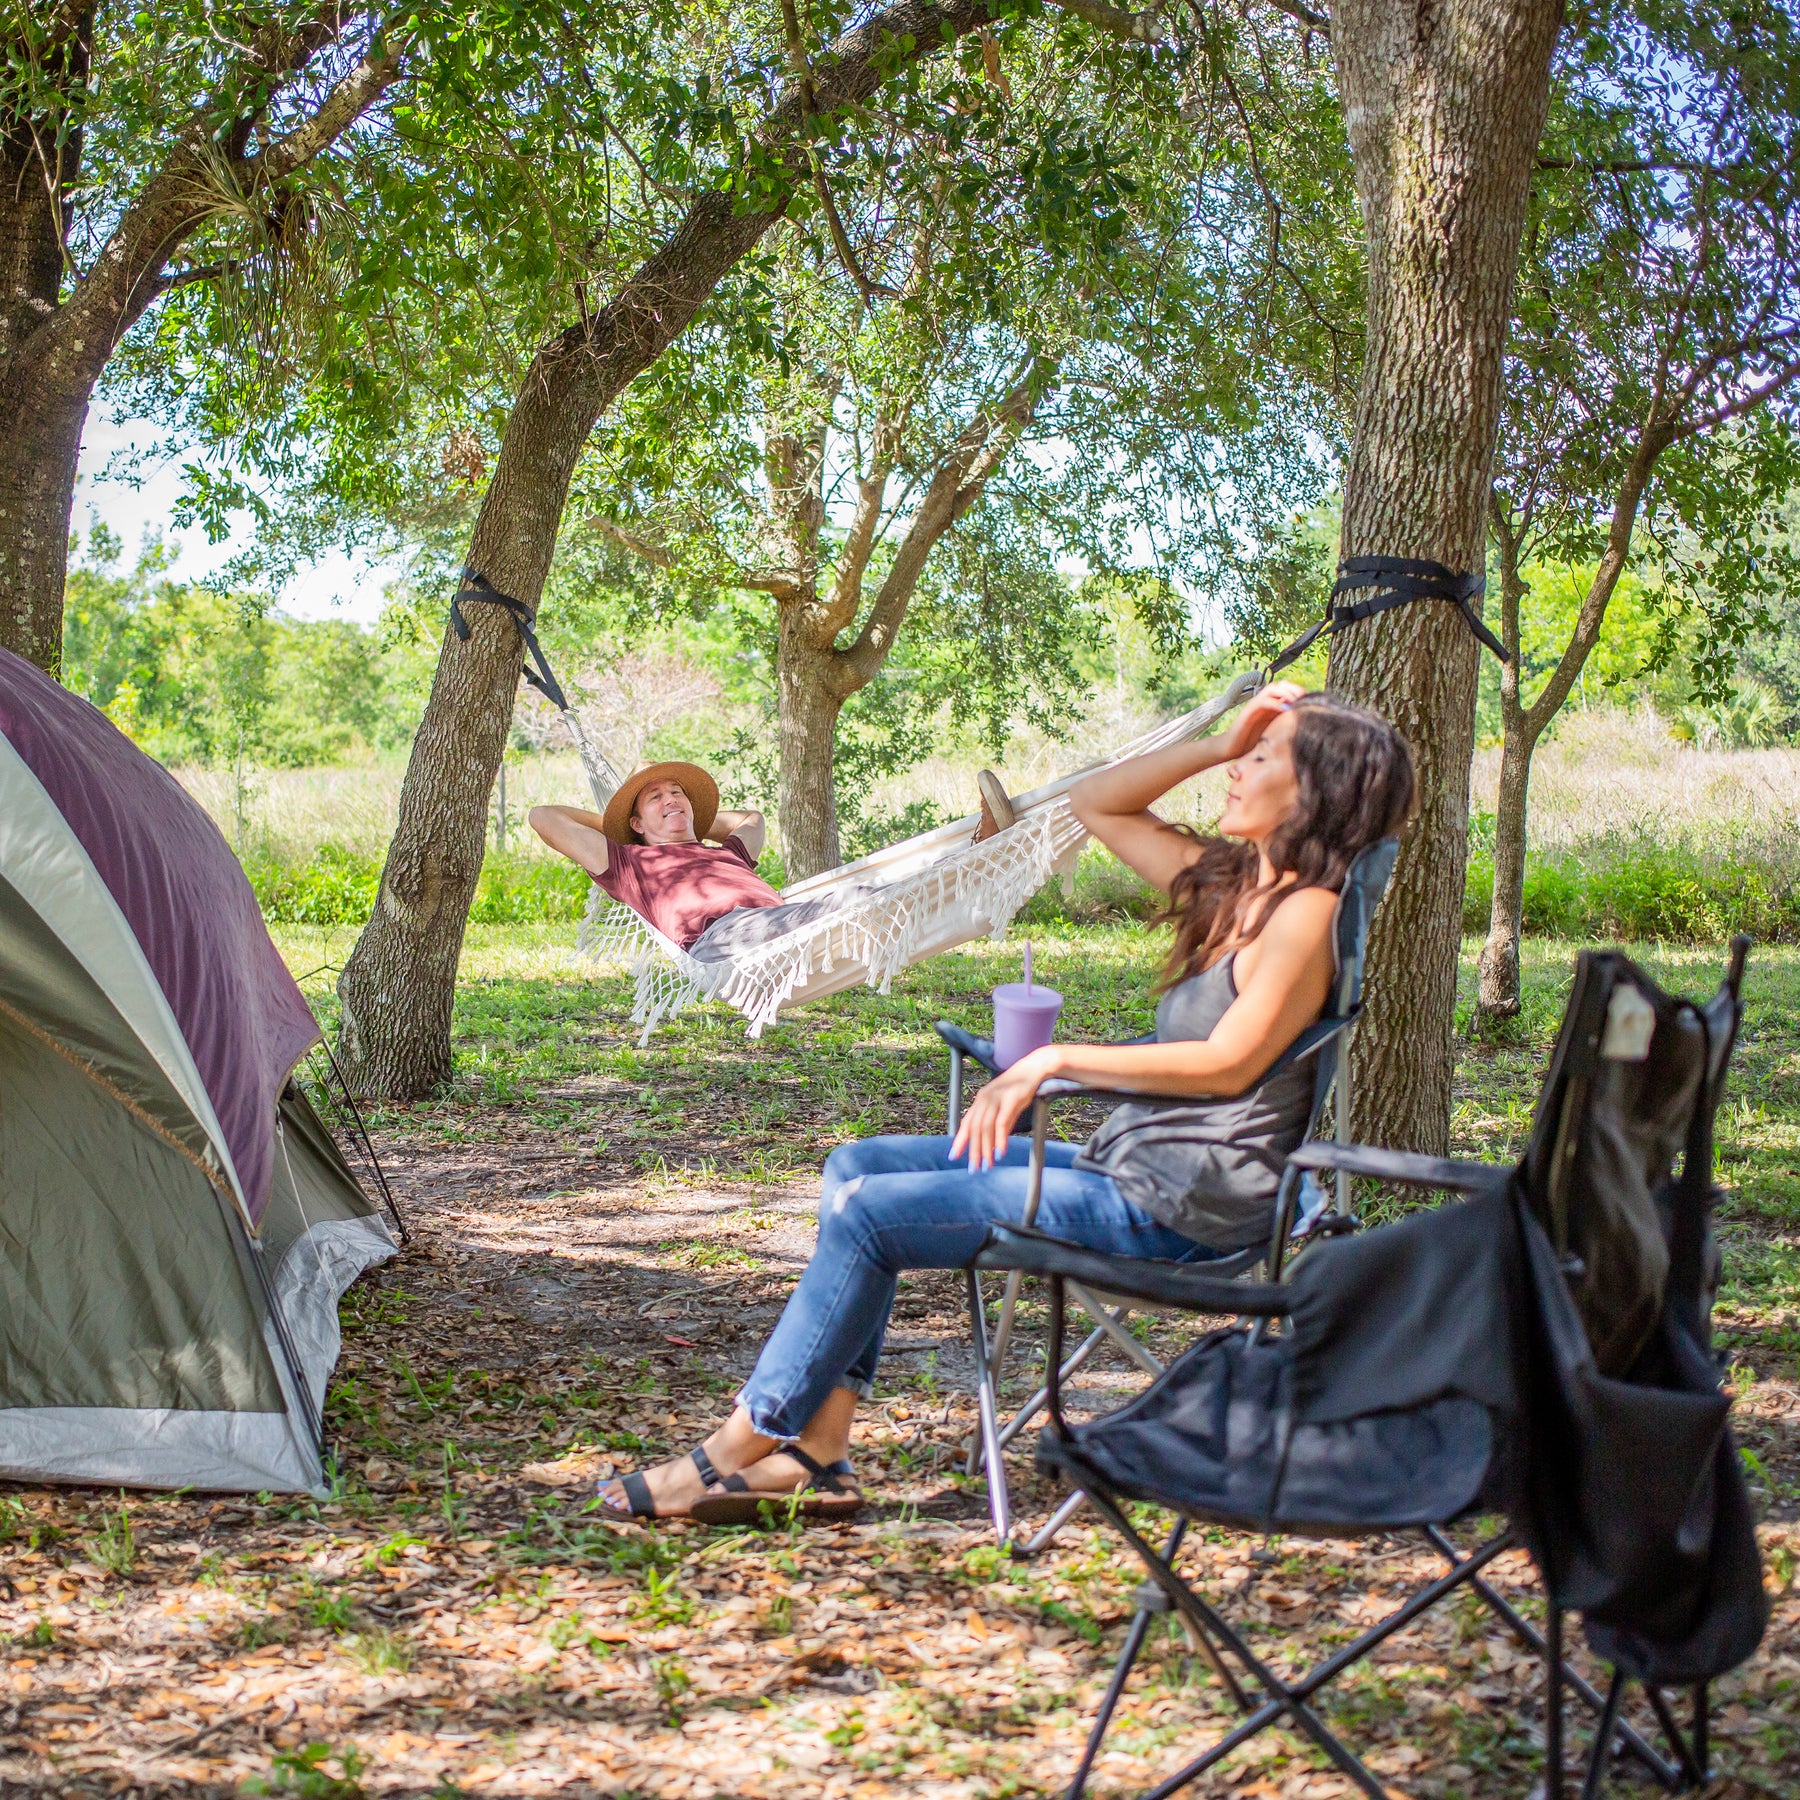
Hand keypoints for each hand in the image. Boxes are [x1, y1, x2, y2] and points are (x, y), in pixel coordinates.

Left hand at [949, 1046, 1060, 1170]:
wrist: (1035, 1068)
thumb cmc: (1020, 1088)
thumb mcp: (1004, 1105)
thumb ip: (997, 1122)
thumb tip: (993, 1143)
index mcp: (981, 1100)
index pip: (966, 1122)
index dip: (960, 1140)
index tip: (953, 1156)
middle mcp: (985, 1098)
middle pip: (974, 1128)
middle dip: (973, 1150)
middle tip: (974, 1168)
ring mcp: (997, 1098)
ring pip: (985, 1127)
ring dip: (986, 1148)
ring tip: (987, 1165)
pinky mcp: (1011, 1100)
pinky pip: (1001, 1123)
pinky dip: (1000, 1139)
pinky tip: (1000, 1152)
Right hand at [1219, 680, 1305, 761]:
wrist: (1233, 749)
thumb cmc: (1254, 743)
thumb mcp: (1276, 732)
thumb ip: (1287, 725)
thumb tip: (1307, 724)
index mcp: (1272, 706)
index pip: (1288, 690)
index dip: (1300, 692)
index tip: (1311, 701)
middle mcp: (1265, 702)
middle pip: (1282, 685)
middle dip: (1295, 689)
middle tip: (1304, 698)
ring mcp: (1256, 704)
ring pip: (1272, 688)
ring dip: (1286, 692)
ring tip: (1296, 701)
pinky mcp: (1248, 710)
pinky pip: (1263, 701)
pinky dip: (1275, 703)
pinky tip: (1285, 710)